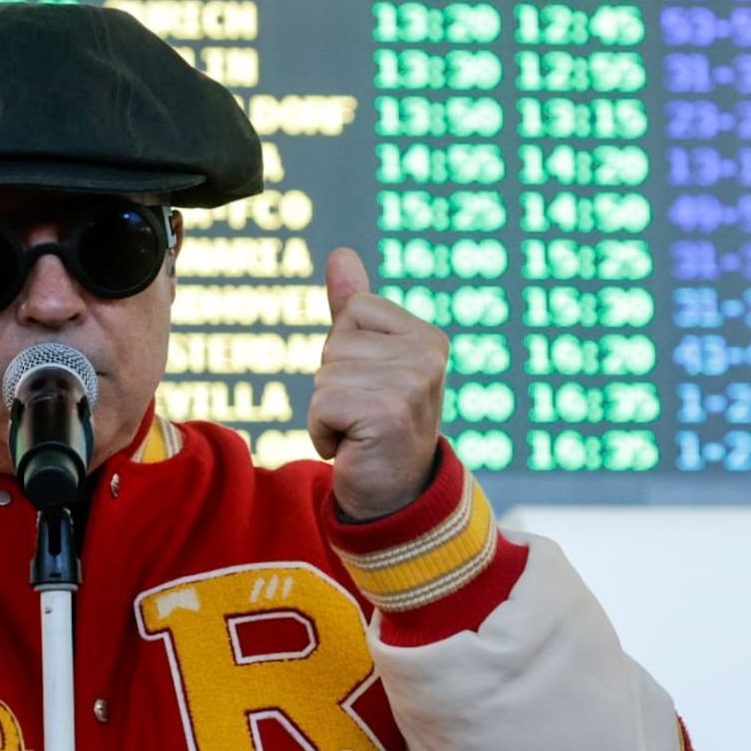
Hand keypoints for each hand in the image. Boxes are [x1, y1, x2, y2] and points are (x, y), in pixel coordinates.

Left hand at [308, 247, 448, 521]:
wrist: (394, 495)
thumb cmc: (376, 423)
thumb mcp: (367, 360)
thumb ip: (354, 307)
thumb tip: (341, 254)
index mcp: (426, 337)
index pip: (355, 309)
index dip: (344, 350)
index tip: (367, 385)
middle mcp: (428, 356)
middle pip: (336, 342)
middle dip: (333, 383)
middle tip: (362, 415)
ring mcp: (413, 384)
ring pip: (326, 375)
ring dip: (328, 411)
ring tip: (358, 432)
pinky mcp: (389, 413)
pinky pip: (322, 404)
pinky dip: (323, 432)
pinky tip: (351, 447)